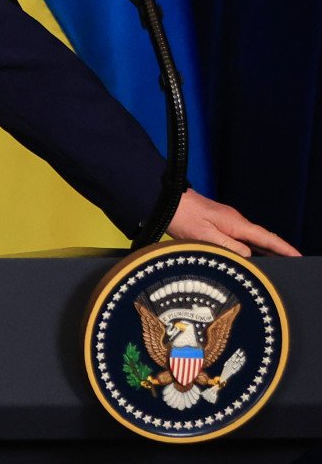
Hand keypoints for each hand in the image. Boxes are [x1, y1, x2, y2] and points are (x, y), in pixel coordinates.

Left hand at [166, 188, 299, 257]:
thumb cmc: (182, 217)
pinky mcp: (219, 223)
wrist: (166, 200)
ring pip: (251, 238)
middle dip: (279, 250)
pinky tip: (251, 255)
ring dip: (265, 249)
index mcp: (236, 224)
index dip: (283, 248)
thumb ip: (228, 246)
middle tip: (294, 263)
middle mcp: (236, 222)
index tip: (298, 256)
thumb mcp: (204, 235)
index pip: (266, 238)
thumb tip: (249, 255)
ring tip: (278, 263)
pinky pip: (240, 237)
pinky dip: (250, 246)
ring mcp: (227, 222)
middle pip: (263, 238)